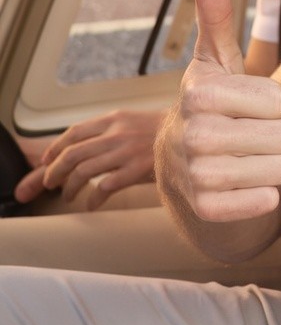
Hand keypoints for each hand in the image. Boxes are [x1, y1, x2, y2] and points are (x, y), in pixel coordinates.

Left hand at [13, 109, 161, 208]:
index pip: (74, 133)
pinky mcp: (137, 170)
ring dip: (70, 187)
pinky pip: (105, 187)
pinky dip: (93, 199)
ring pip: (84, 172)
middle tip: (50, 183)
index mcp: (113, 120)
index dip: (55, 148)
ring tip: (68, 196)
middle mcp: (116, 134)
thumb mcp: (131, 121)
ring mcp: (126, 152)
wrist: (191, 136)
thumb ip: (107, 131)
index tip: (46, 162)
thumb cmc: (160, 132)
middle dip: (54, 171)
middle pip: (73, 154)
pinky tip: (91, 205)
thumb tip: (81, 146)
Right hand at [159, 0, 280, 222]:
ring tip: (249, 160)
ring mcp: (197, 175)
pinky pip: (266, 201)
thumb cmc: (213, 107)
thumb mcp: (216, 61)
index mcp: (200, 92)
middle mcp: (193, 133)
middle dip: (280, 138)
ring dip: (277, 167)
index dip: (276, 105)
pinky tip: (247, 188)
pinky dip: (266, 196)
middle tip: (251, 137)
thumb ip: (216, 16)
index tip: (250, 106)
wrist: (184, 173)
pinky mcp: (207, 210)